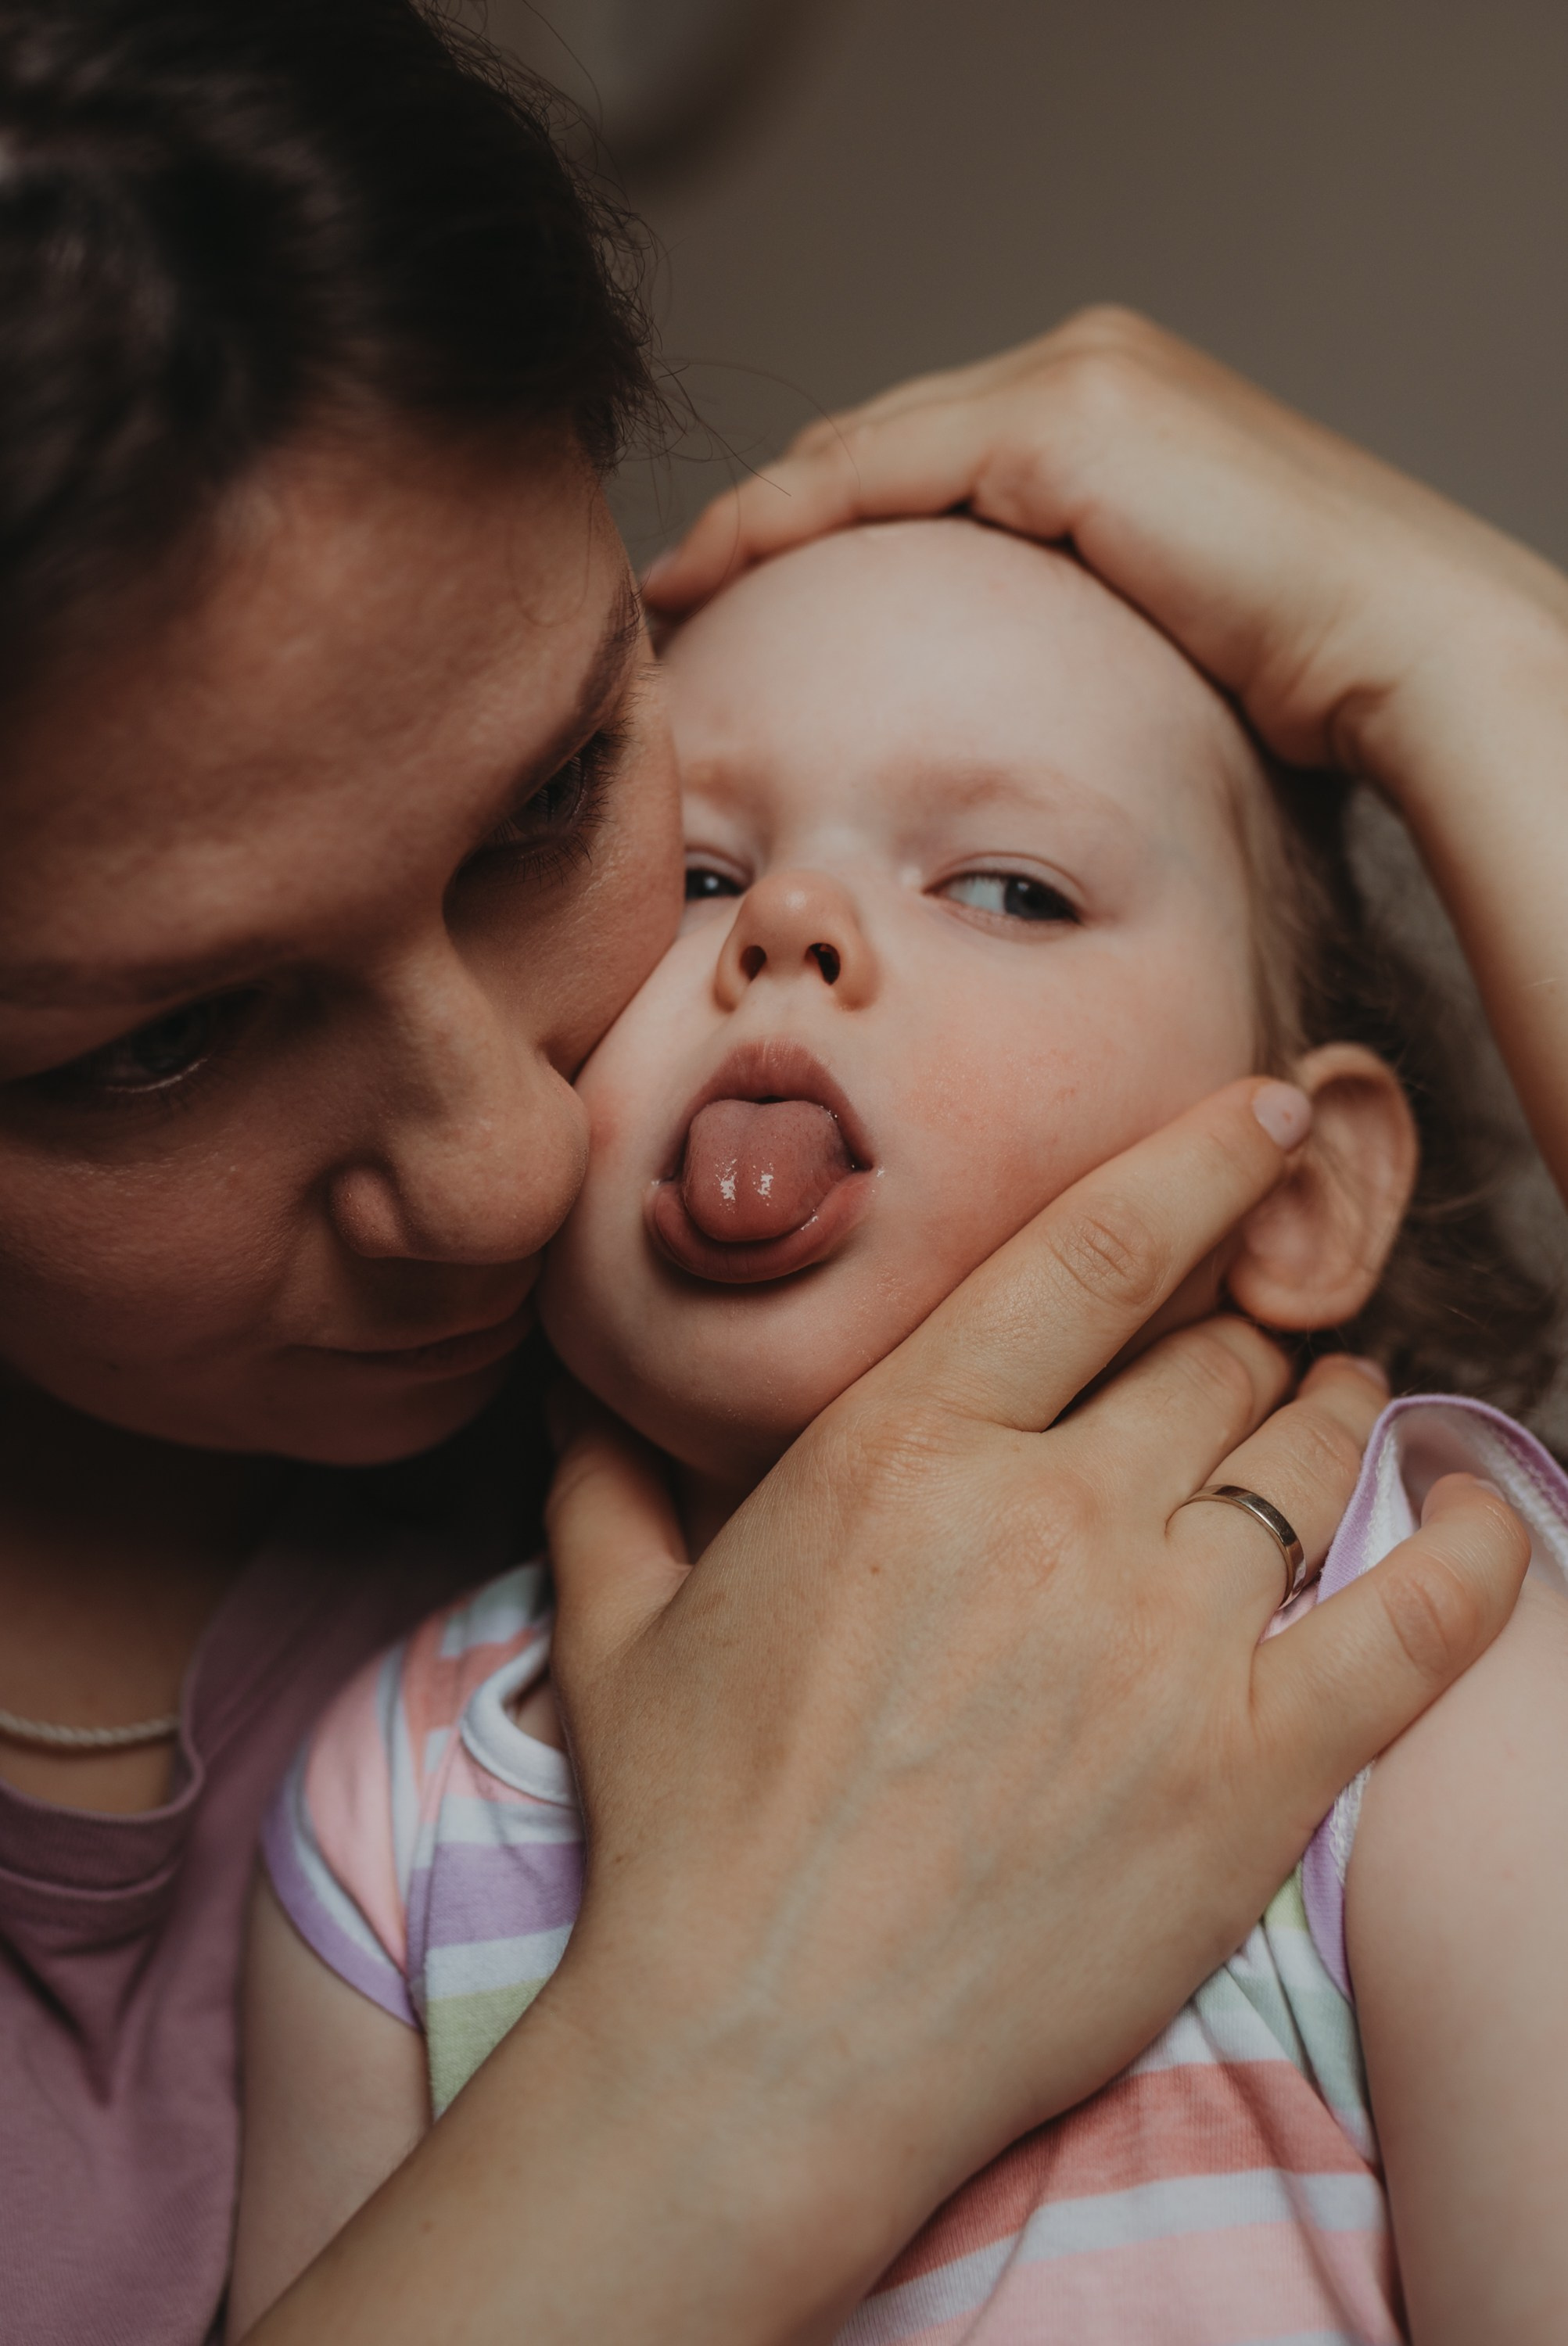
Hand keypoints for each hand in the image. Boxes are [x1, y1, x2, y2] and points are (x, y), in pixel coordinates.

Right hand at [532, 1077, 1526, 2341]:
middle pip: (1211, 1359)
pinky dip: (1467, 1546)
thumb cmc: (685, 1834)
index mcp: (907, 1449)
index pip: (1094, 1248)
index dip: (1197, 1163)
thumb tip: (589, 1404)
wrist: (763, 2048)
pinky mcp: (1251, 1771)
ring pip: (1306, 1455)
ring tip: (1342, 1394)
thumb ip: (612, 1487)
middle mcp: (1051, 1515)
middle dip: (1246, 1327)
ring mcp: (1164, 1640)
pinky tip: (1473, 1500)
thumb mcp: (616, 1630)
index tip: (1261, 1117)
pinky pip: (1416, 1621)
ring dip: (1336, 1406)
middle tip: (1259, 1332)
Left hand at [645, 306, 1565, 774]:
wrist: (1395, 643)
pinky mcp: (1064, 431)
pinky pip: (881, 480)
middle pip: (873, 440)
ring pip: (860, 450)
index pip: (919, 450)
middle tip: (676, 582)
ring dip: (757, 518)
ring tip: (673, 583)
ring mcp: (1072, 383)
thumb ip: (1065, 611)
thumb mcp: (1156, 622)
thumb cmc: (1299, 670)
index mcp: (1102, 399)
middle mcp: (1079, 363)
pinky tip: (720, 575)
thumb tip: (993, 686)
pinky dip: (790, 524)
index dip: (816, 514)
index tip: (732, 579)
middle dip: (769, 513)